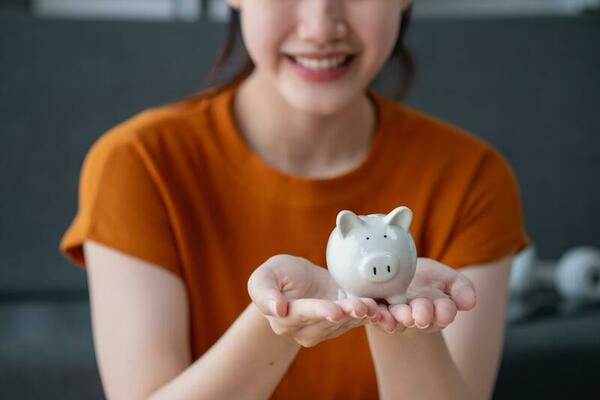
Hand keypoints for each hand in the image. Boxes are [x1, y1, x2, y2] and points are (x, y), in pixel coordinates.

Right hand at [248, 255, 381, 346]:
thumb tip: (278, 310)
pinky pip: (359, 321)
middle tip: (362, 306)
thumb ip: (264, 292)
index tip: (334, 310)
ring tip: (376, 306)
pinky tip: (385, 311)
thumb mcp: (264, 276)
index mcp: (285, 320)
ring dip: (363, 314)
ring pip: (347, 322)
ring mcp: (327, 330)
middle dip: (347, 313)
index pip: (304, 314)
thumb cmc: (278, 275)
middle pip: (330, 321)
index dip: (320, 311)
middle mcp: (306, 330)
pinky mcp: (344, 324)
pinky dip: (373, 316)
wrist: (298, 281)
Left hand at [379, 257, 476, 335]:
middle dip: (420, 316)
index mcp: (437, 310)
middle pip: (419, 318)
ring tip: (399, 315)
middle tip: (420, 316)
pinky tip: (373, 312)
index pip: (444, 312)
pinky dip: (372, 313)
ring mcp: (394, 316)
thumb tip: (471, 302)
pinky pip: (372, 314)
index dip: (444, 312)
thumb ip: (460, 288)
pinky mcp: (374, 312)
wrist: (398, 276)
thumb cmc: (426, 279)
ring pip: (395, 320)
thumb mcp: (447, 278)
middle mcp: (416, 317)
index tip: (445, 313)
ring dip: (396, 319)